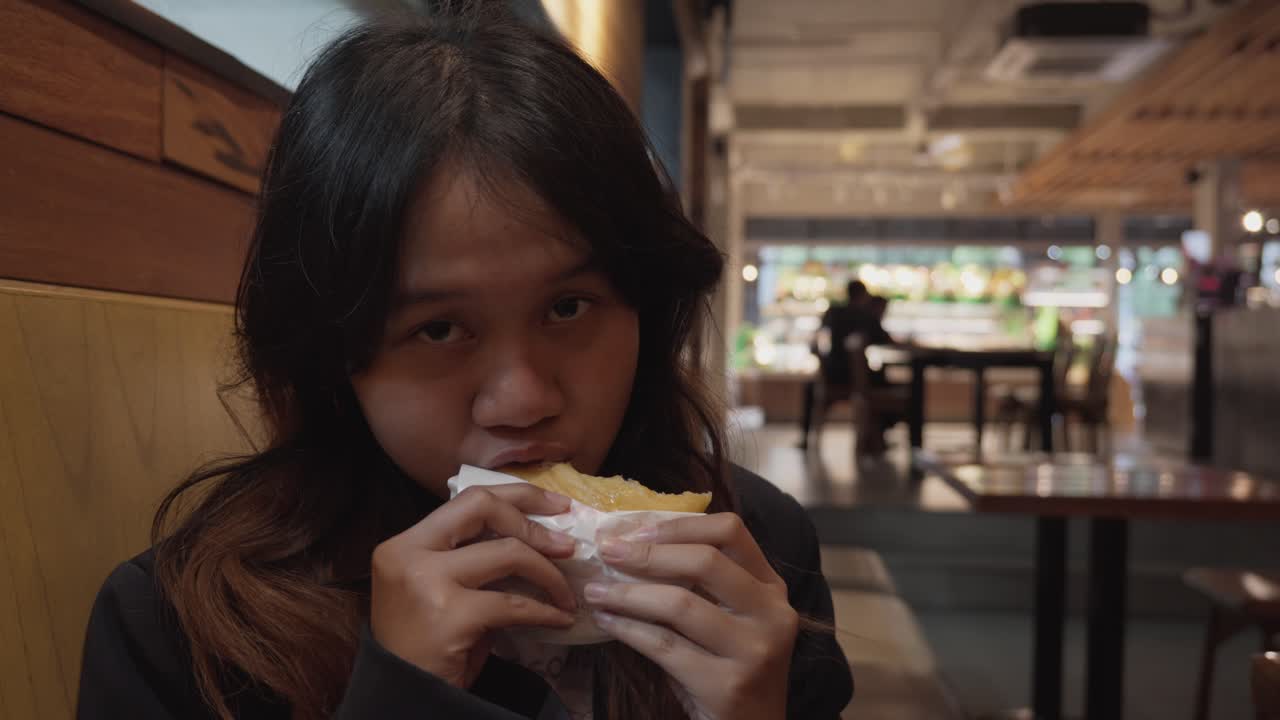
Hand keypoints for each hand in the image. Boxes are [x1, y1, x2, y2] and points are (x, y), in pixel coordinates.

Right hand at [369, 484, 577, 687]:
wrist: (406, 697)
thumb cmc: (427, 645)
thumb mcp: (442, 589)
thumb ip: (473, 558)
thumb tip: (538, 536)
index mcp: (406, 542)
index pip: (468, 499)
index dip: (517, 497)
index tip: (554, 506)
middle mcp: (410, 553)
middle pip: (484, 508)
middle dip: (534, 522)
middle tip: (567, 545)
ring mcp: (427, 583)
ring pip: (508, 554)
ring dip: (549, 574)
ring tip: (567, 593)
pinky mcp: (450, 617)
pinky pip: (514, 604)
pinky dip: (545, 611)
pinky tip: (559, 618)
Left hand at [586, 513, 798, 719]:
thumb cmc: (727, 668)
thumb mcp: (729, 619)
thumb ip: (700, 584)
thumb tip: (632, 544)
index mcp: (770, 587)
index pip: (731, 531)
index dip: (680, 525)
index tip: (637, 529)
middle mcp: (772, 613)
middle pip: (706, 561)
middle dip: (648, 554)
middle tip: (608, 552)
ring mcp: (754, 650)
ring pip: (679, 604)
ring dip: (628, 594)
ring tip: (596, 591)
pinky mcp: (727, 685)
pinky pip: (664, 646)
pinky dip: (628, 629)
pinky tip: (607, 621)